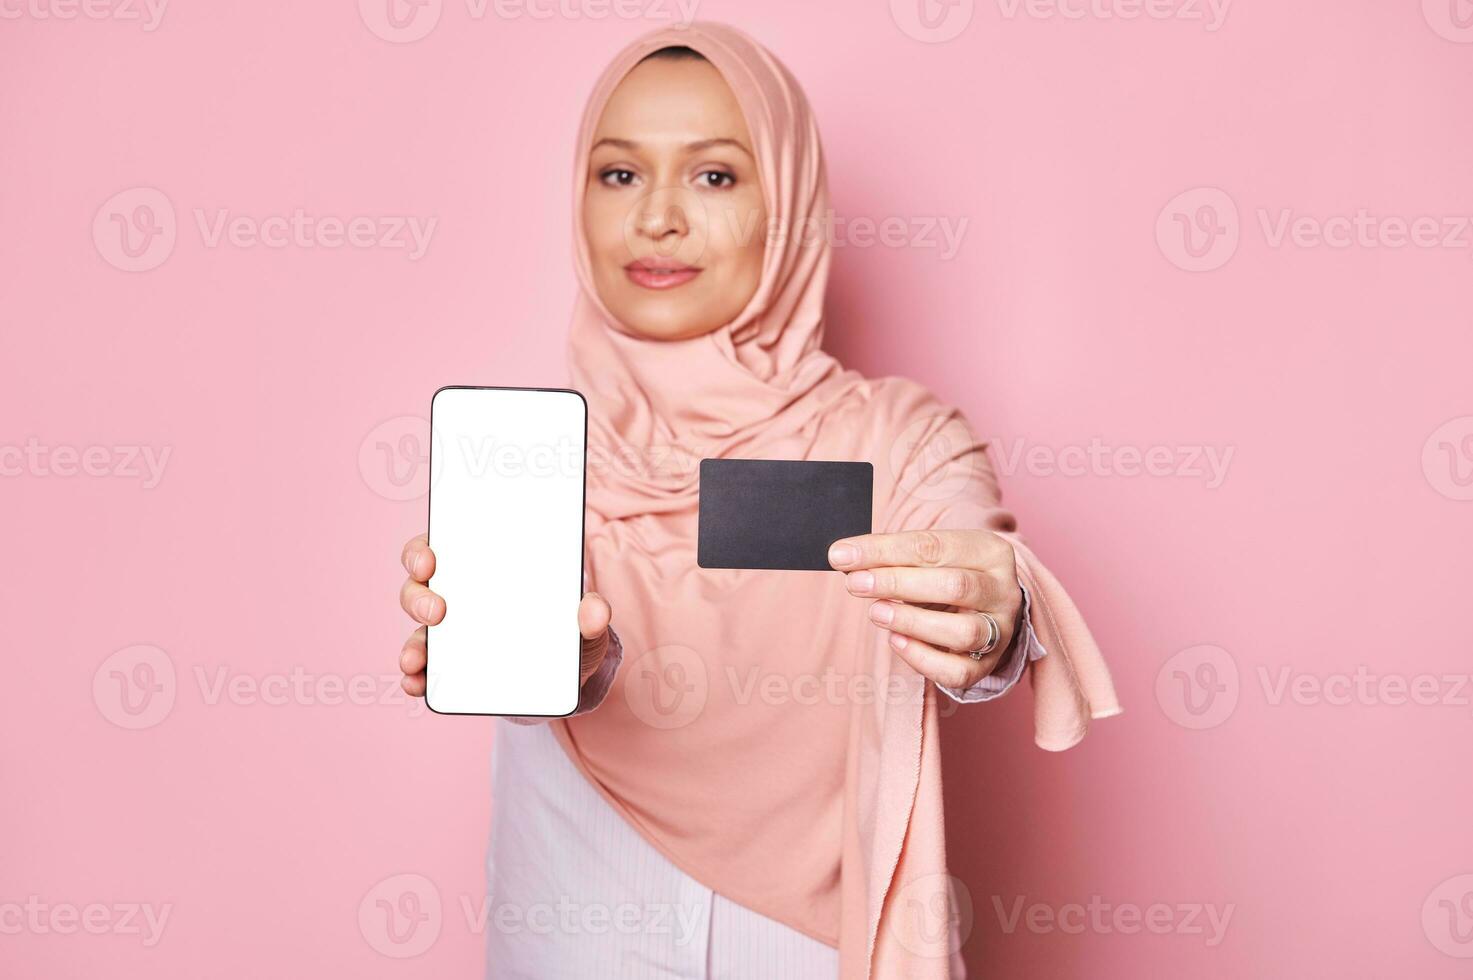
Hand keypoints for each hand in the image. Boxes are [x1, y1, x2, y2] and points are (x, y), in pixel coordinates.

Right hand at [397, 533, 614, 696]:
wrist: (565, 678)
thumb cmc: (567, 631)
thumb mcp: (584, 620)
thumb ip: (592, 612)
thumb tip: (595, 611)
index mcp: (483, 569)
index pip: (440, 547)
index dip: (423, 550)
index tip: (429, 560)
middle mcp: (459, 596)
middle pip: (419, 586)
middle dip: (418, 597)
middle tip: (437, 612)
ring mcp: (451, 634)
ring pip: (418, 630)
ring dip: (412, 644)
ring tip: (416, 659)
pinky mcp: (450, 668)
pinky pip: (424, 670)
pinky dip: (415, 677)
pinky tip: (416, 684)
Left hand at [827, 529, 1023, 690]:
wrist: (983, 607)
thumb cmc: (945, 575)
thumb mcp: (928, 557)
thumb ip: (892, 556)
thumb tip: (844, 557)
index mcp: (989, 551)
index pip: (933, 546)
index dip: (883, 551)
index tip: (843, 555)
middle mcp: (1003, 590)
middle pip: (954, 586)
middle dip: (897, 584)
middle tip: (855, 583)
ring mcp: (1001, 630)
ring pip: (962, 631)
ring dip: (911, 622)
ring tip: (876, 612)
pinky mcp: (988, 664)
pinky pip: (957, 671)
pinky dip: (921, 658)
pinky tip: (896, 641)